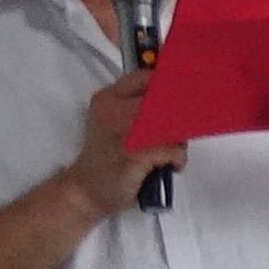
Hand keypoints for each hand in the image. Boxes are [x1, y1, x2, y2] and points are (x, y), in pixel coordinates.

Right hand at [61, 68, 185, 207]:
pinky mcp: (134, 153)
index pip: (145, 78)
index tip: (182, 98)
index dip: (169, 87)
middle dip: (179, 119)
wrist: (86, 190)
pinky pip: (172, 149)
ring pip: (172, 125)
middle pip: (164, 100)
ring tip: (169, 153)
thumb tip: (180, 99)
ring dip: (178, 141)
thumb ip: (140, 108)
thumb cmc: (108, 158)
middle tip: (177, 134)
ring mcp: (123, 131)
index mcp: (107, 98)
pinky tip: (169, 166)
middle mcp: (112, 109)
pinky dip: (177, 159)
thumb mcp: (115, 123)